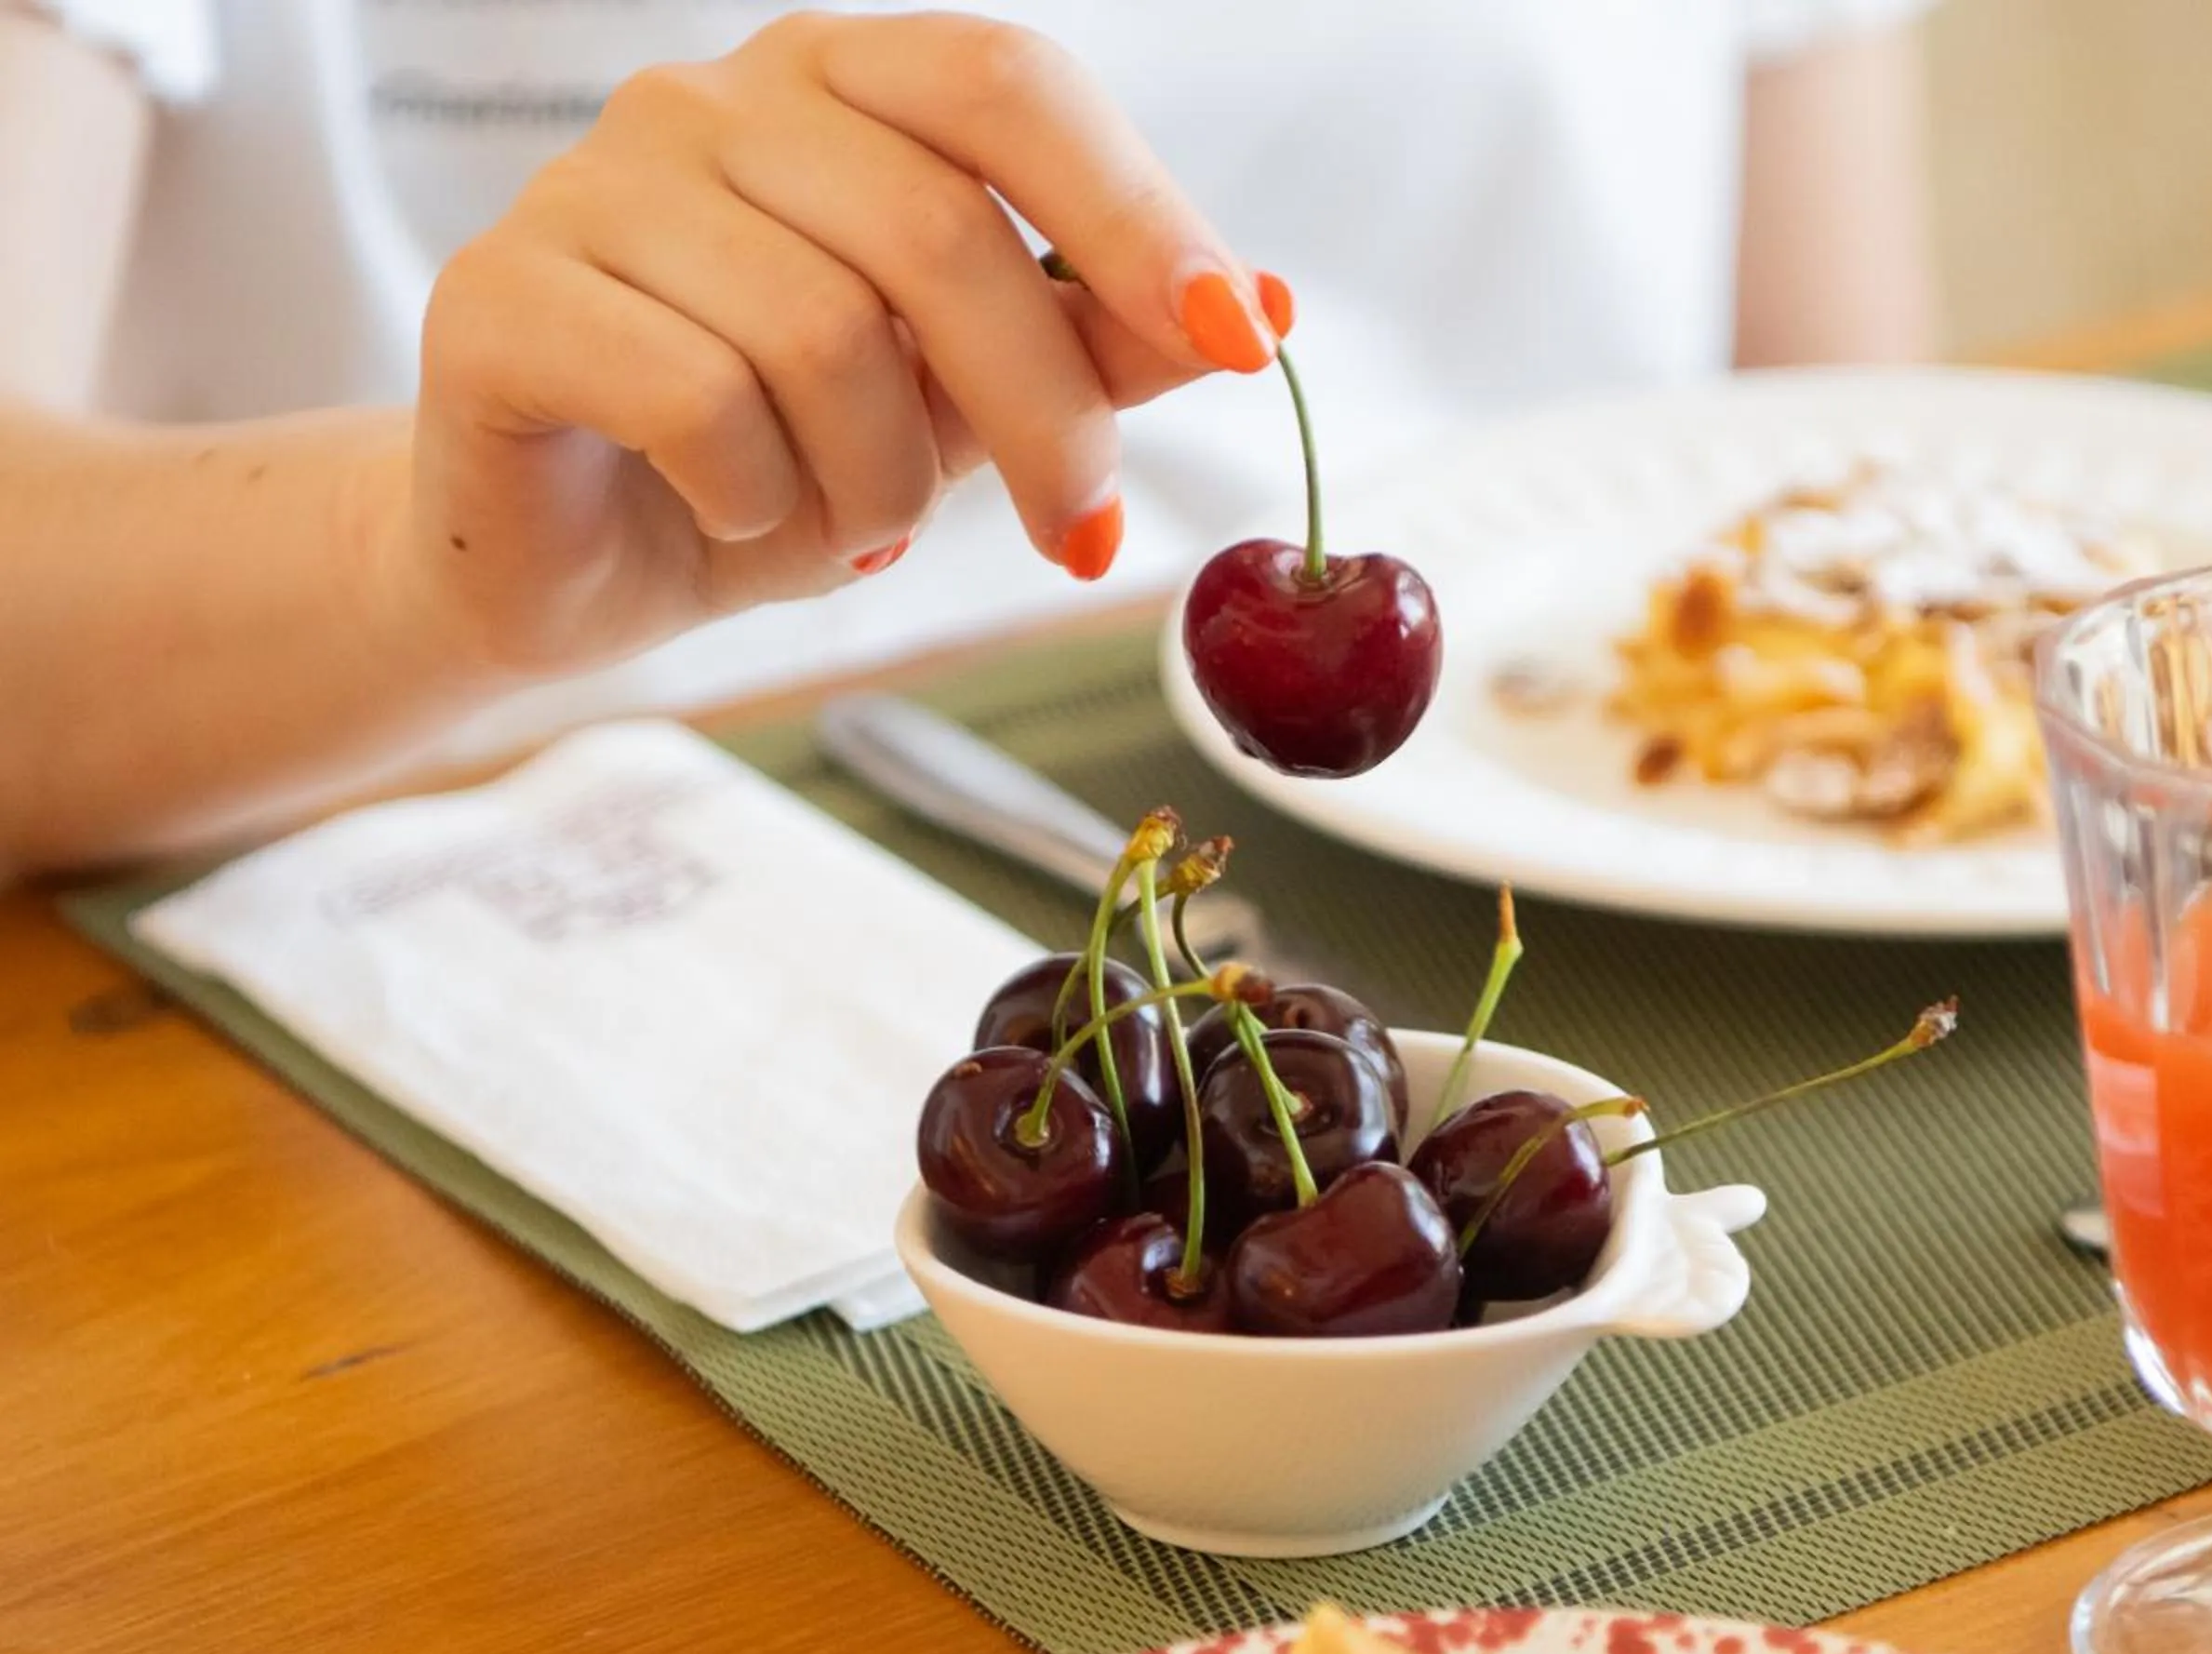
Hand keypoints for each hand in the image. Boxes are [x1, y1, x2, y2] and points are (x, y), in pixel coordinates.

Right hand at [400, 10, 1288, 676]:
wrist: (578, 564)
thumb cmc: (787, 461)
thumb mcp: (973, 408)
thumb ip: (1102, 345)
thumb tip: (1266, 309)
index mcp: (839, 82)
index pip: (1008, 85)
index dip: (1136, 210)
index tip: (1234, 341)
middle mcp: (710, 101)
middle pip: (937, 228)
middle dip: (1044, 412)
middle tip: (1078, 533)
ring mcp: (589, 184)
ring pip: (819, 335)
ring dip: (880, 483)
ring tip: (859, 528)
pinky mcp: (498, 298)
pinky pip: (695, 402)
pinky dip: (755, 501)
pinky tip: (738, 518)